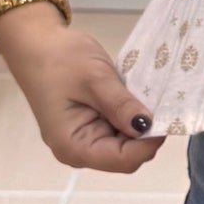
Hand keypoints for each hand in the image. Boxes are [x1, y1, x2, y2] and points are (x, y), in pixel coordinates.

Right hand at [0, 4, 163, 173]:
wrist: (37, 44)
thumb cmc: (59, 59)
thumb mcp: (95, 78)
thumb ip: (122, 105)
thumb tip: (148, 126)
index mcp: (74, 146)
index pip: (123, 160)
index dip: (149, 143)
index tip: (166, 117)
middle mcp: (79, 151)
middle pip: (127, 155)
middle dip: (145, 133)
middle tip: (159, 101)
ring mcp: (85, 140)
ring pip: (126, 143)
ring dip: (139, 123)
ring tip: (146, 95)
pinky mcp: (91, 127)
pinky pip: (119, 130)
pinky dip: (131, 115)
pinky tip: (135, 96)